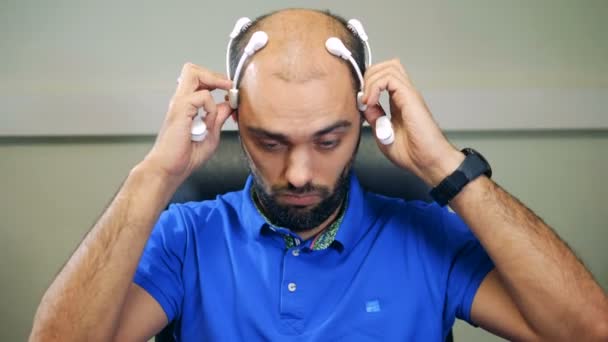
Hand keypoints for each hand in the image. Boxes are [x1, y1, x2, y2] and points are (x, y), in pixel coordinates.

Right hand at [141, 63, 232, 184]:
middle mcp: (181, 100)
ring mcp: (179, 103)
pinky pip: (203, 97)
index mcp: (187, 105)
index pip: (199, 80)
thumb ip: (218, 118)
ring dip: (213, 82)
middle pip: (193, 70)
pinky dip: (211, 108)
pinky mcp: (180, 109)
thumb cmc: (185, 156)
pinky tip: (209, 123)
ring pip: (193, 73)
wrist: (170, 169)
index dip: (217, 82)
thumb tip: (228, 105)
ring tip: (224, 98)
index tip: (230, 94)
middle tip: (228, 88)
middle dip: (215, 75)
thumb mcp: (211, 135)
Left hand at [361, 59, 463, 185]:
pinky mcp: (410, 97)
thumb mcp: (382, 134)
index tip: (360, 104)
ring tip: (367, 101)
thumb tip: (363, 104)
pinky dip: (375, 86)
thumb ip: (374, 117)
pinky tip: (371, 102)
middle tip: (362, 98)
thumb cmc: (412, 153)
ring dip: (371, 81)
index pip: (383, 78)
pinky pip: (389, 78)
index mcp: (399, 102)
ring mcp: (408, 94)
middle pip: (387, 66)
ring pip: (388, 67)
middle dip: (368, 76)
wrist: (428, 162)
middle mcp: (405, 95)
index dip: (367, 84)